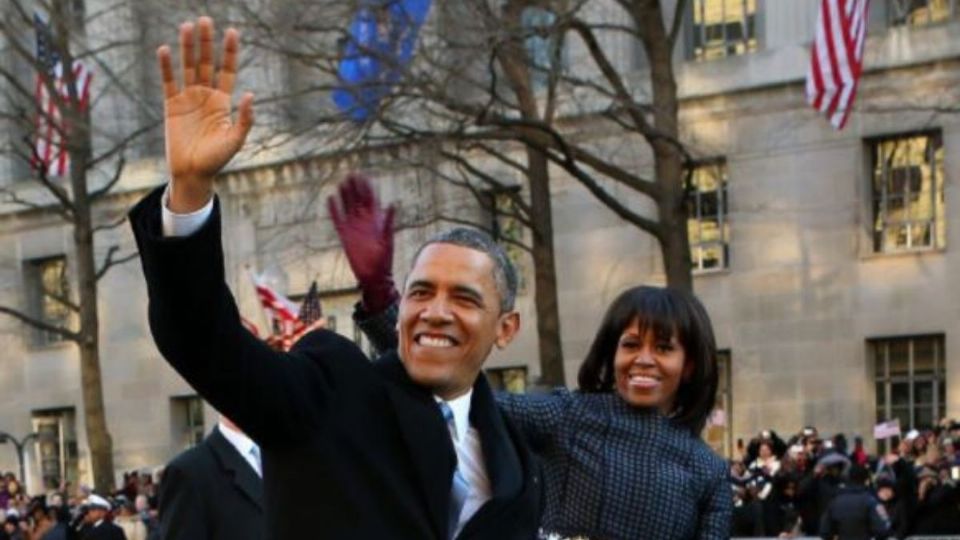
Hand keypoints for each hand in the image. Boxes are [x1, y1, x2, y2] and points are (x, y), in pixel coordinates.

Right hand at [157, 17, 253, 212]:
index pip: (227, 70)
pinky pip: (168, 82)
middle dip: (207, 43)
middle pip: (206, 63)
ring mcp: (188, 99)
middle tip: (206, 20)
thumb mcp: (235, 140)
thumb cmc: (217, 159)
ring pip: (187, 67)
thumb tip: (250, 95)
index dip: (229, 52)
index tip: (232, 32)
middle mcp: (205, 95)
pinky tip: (165, 49)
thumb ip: (244, 119)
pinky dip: (166, 67)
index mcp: (223, 101)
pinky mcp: (171, 106)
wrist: (193, 173)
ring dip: (187, 48)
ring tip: (187, 26)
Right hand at [327, 174, 397, 311]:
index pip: (370, 199)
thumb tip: (392, 205)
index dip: (366, 187)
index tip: (362, 176)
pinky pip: (337, 219)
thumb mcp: (388, 239)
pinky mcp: (344, 235)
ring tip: (341, 183)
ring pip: (347, 206)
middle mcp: (364, 221)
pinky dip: (334, 209)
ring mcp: (353, 227)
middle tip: (350, 174)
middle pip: (358, 200)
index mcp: (376, 220)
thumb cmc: (384, 259)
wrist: (374, 275)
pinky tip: (330, 199)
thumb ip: (388, 222)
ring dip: (344, 195)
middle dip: (354, 188)